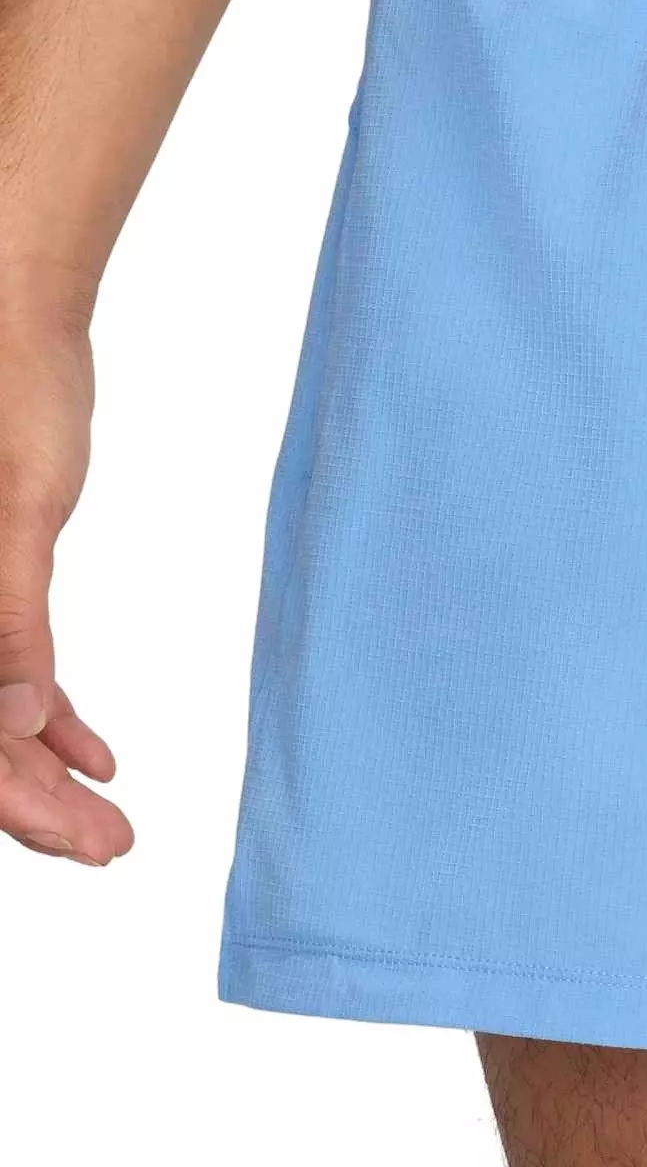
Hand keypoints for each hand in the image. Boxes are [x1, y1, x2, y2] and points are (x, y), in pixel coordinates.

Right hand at [0, 294, 125, 860]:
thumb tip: (9, 730)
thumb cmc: (12, 395)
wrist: (6, 317)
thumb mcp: (17, 511)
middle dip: (32, 805)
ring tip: (114, 820)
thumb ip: (5, 621)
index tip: (83, 844)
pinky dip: (43, 714)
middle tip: (115, 849)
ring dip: (42, 771)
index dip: (13, 802)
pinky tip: (96, 754)